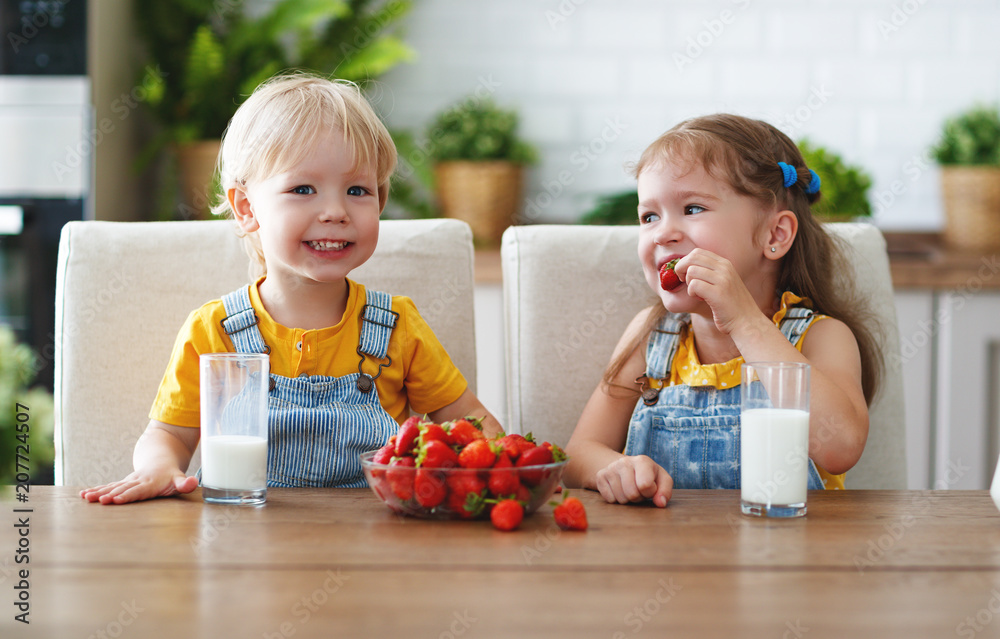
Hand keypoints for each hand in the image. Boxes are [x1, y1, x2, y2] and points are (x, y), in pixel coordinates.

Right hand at [79, 469, 197, 504]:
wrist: (160, 458)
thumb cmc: (170, 474)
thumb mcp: (179, 478)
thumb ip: (185, 483)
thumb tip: (193, 482)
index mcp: (150, 482)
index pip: (138, 490)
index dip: (128, 495)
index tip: (116, 500)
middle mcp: (137, 481)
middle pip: (122, 488)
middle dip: (110, 494)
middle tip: (99, 500)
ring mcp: (128, 481)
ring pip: (112, 486)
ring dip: (99, 492)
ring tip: (86, 497)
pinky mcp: (122, 483)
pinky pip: (108, 486)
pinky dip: (96, 490)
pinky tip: (84, 495)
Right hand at [595, 455, 672, 506]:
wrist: (624, 466)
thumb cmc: (647, 475)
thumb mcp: (661, 479)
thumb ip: (665, 491)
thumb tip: (661, 503)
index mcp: (642, 461)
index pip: (645, 485)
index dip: (650, 493)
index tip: (650, 488)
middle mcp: (624, 462)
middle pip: (632, 494)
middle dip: (638, 497)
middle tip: (639, 491)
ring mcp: (610, 468)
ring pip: (620, 498)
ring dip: (627, 500)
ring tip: (630, 490)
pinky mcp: (600, 476)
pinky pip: (609, 499)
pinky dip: (616, 500)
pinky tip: (619, 490)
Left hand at [677, 249, 762, 334]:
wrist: (747, 322)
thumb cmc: (731, 306)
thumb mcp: (724, 282)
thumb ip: (710, 272)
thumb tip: (686, 266)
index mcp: (725, 264)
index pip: (698, 252)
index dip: (686, 262)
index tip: (685, 274)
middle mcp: (725, 268)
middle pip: (692, 258)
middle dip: (681, 269)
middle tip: (682, 281)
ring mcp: (723, 280)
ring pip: (691, 271)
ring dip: (688, 283)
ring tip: (696, 293)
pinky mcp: (718, 293)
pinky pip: (694, 285)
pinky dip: (691, 292)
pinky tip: (699, 298)